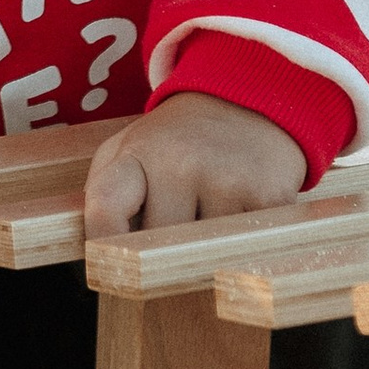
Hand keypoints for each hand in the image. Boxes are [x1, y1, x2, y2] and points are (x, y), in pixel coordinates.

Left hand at [83, 91, 308, 238]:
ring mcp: (229, 181)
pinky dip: (239, 245)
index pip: (105, 210)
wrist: (250, 105)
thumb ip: (103, 194)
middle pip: (156, 249)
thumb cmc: (177, 141)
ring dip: (202, 252)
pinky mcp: (270, 199)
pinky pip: (244, 252)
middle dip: (158, 251)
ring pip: (201, 258)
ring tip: (208, 215)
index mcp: (139, 151)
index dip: (102, 247)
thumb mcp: (129, 148)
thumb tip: (98, 256)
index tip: (110, 263)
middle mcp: (183, 163)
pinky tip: (239, 215)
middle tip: (172, 228)